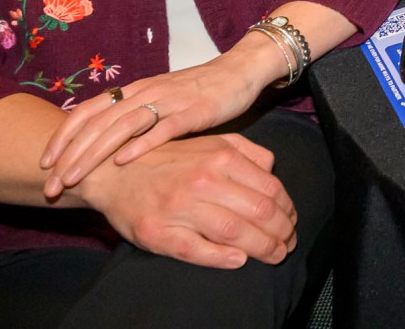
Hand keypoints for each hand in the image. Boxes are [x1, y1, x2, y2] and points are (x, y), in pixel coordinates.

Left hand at [41, 40, 280, 198]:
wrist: (239, 72)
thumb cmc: (198, 92)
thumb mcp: (160, 100)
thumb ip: (134, 116)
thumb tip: (103, 141)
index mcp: (134, 90)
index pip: (88, 110)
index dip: (63, 135)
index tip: (45, 163)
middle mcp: (145, 92)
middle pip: (98, 123)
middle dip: (70, 155)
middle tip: (50, 184)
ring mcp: (169, 101)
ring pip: (121, 126)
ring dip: (93, 153)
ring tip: (73, 178)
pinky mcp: (194, 111)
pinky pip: (162, 128)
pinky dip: (140, 144)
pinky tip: (122, 162)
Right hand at [75, 133, 296, 268]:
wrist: (112, 172)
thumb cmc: (168, 159)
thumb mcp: (211, 142)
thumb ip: (246, 152)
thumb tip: (273, 169)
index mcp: (220, 157)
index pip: (270, 189)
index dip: (288, 210)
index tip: (292, 222)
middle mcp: (203, 180)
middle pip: (258, 212)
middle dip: (281, 233)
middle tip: (287, 245)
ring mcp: (179, 207)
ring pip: (234, 232)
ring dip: (262, 248)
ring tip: (273, 255)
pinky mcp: (158, 232)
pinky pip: (197, 249)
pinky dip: (222, 258)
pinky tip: (239, 260)